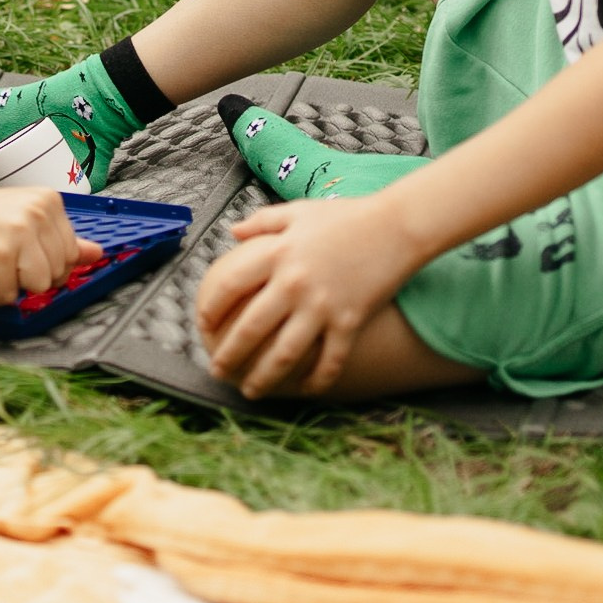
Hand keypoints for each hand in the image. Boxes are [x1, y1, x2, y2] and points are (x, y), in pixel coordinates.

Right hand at [0, 186, 100, 304]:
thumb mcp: (24, 221)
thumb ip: (61, 238)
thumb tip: (97, 254)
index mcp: (48, 202)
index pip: (71, 253)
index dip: (48, 265)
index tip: (24, 255)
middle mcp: (37, 212)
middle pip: (58, 273)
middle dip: (31, 277)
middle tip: (6, 260)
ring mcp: (19, 232)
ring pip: (38, 285)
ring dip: (14, 286)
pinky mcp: (0, 253)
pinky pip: (9, 294)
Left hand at [195, 197, 418, 397]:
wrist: (398, 225)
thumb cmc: (347, 216)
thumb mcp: (299, 211)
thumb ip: (262, 221)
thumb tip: (231, 232)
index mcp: (277, 253)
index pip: (229, 285)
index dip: (210, 308)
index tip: (204, 324)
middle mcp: (293, 283)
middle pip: (250, 328)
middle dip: (229, 355)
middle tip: (217, 371)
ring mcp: (322, 306)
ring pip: (284, 353)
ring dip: (263, 377)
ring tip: (250, 391)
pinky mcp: (349, 322)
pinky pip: (329, 360)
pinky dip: (317, 380)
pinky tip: (306, 390)